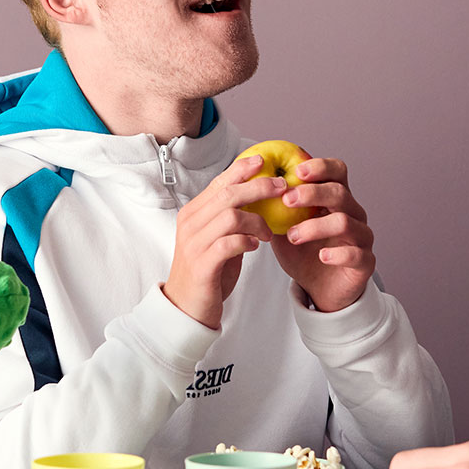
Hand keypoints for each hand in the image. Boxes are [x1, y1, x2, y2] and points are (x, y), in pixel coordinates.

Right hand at [161, 155, 285, 328]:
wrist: (186, 307)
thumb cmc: (207, 271)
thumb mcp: (217, 238)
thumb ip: (231, 218)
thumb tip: (259, 197)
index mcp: (193, 213)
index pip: (218, 183)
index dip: (241, 169)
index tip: (263, 161)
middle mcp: (190, 224)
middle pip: (227, 195)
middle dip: (258, 188)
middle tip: (281, 189)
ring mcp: (194, 244)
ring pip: (230, 217)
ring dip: (257, 221)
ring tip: (268, 233)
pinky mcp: (202, 265)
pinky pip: (228, 244)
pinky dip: (246, 241)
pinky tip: (255, 246)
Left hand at [267, 156, 374, 311]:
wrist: (319, 289)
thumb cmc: (302, 253)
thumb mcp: (283, 227)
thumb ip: (274, 208)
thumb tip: (252, 185)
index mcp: (336, 198)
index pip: (337, 171)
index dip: (320, 166)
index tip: (296, 171)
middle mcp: (354, 213)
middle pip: (340, 193)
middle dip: (312, 193)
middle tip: (286, 200)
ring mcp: (362, 237)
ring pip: (345, 222)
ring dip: (315, 226)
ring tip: (292, 236)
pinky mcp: (365, 263)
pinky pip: (356, 254)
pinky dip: (337, 253)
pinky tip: (321, 256)